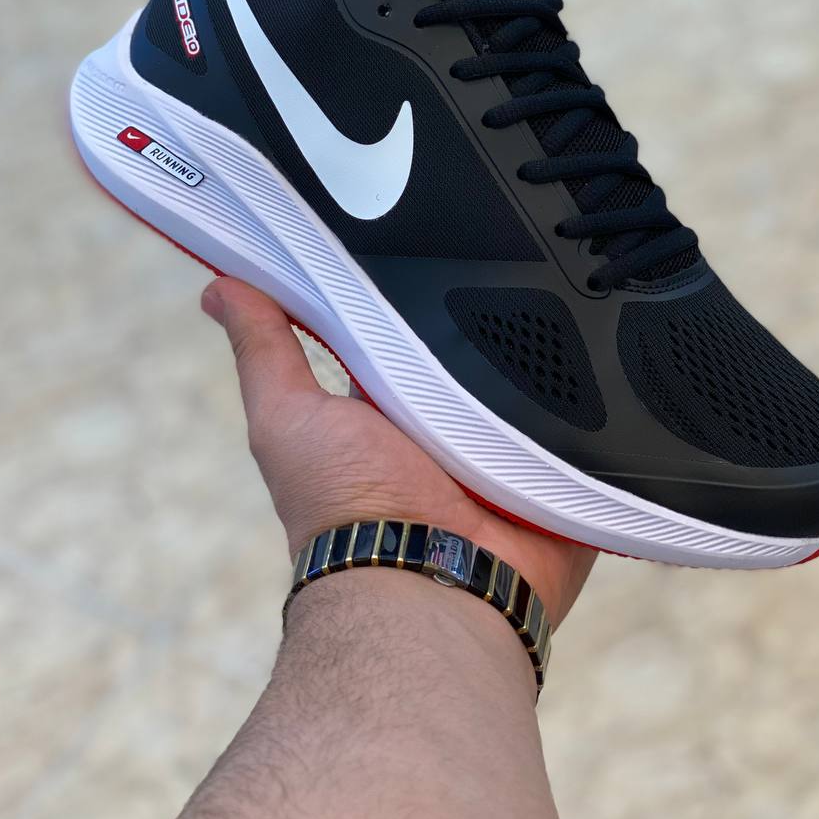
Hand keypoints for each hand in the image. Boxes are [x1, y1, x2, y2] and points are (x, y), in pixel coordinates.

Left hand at [201, 277, 594, 625]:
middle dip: (486, 312)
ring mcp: (511, 448)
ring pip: (536, 376)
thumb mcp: (288, 417)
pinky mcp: (563, 470)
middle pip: (476, 347)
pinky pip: (588, 420)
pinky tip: (598, 349)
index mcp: (393, 403)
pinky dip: (592, 395)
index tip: (425, 229)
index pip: (408, 327)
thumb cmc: (345, 508)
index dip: (412, 287)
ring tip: (555, 297)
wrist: (430, 589)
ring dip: (543, 350)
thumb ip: (263, 352)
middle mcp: (451, 424)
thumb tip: (219, 287)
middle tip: (500, 256)